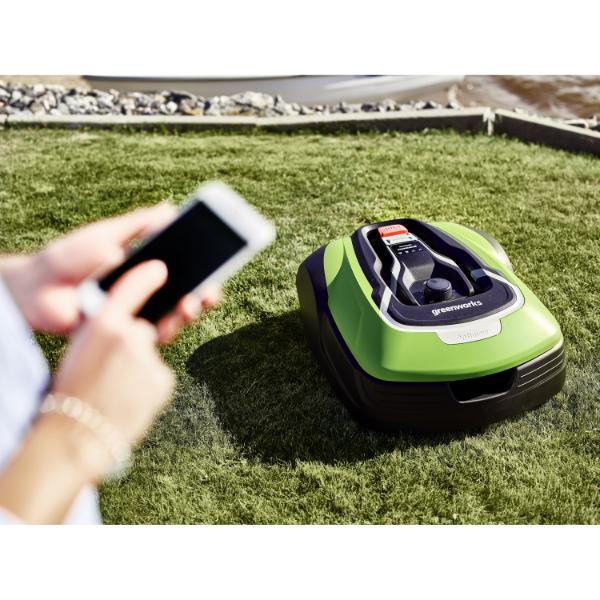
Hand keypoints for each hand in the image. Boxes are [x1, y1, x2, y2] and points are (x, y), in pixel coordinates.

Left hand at [0, 204, 220, 341]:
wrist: (35, 289)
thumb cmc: (66, 257)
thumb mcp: (104, 234)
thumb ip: (136, 225)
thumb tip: (170, 210)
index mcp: (146, 267)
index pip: (184, 269)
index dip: (205, 269)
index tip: (221, 264)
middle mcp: (147, 291)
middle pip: (185, 296)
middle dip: (203, 296)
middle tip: (209, 292)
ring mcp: (137, 313)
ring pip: (173, 318)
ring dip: (187, 314)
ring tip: (190, 304)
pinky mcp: (124, 334)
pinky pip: (148, 337)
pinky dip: (162, 332)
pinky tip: (166, 324)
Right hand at [51, 260, 175, 476]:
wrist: (76, 437)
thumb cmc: (72, 392)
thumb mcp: (79, 350)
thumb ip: (104, 329)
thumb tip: (132, 321)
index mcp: (102, 325)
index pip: (132, 287)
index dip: (146, 276)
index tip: (159, 268)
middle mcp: (130, 336)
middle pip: (142, 329)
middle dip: (131, 345)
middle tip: (109, 368)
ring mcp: (150, 359)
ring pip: (148, 356)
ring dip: (136, 369)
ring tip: (113, 389)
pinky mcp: (163, 380)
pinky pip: (156, 376)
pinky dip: (145, 385)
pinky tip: (127, 399)